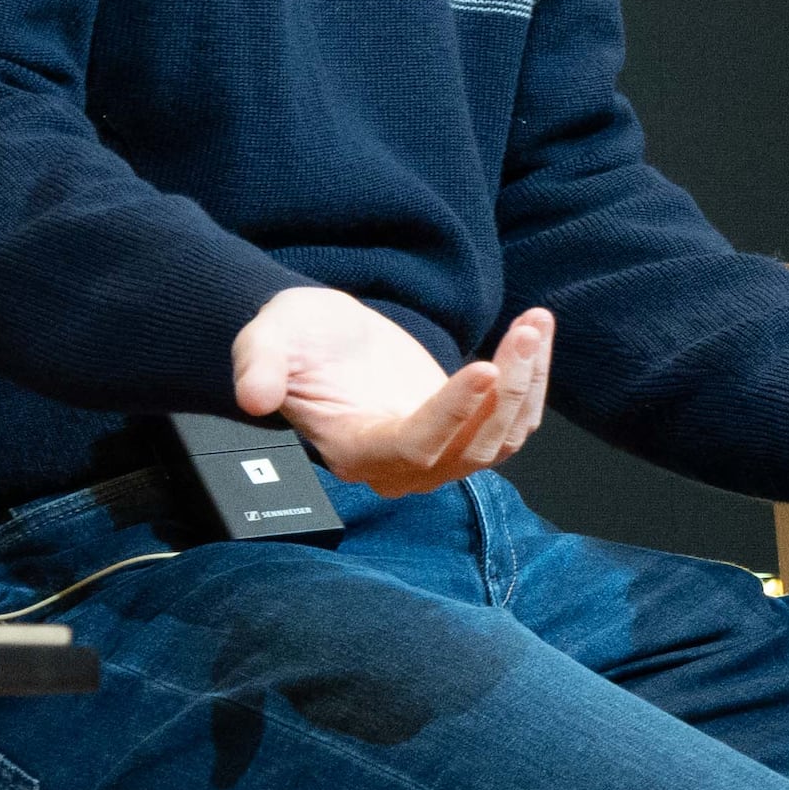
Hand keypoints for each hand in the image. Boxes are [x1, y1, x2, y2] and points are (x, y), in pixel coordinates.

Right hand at [231, 289, 551, 494]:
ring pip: (503, 438)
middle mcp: (402, 466)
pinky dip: (534, 378)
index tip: (486, 368)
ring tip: (534, 323)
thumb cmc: (295, 339)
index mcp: (355, 451)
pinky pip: (515, 420)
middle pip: (471, 449)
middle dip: (508, 389)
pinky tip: (537, 331)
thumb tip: (252, 397)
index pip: (414, 448)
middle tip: (526, 331)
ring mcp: (440, 452)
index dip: (453, 415)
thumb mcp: (267, 338)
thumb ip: (258, 366)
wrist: (322, 336)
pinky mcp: (467, 430)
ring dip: (528, 381)